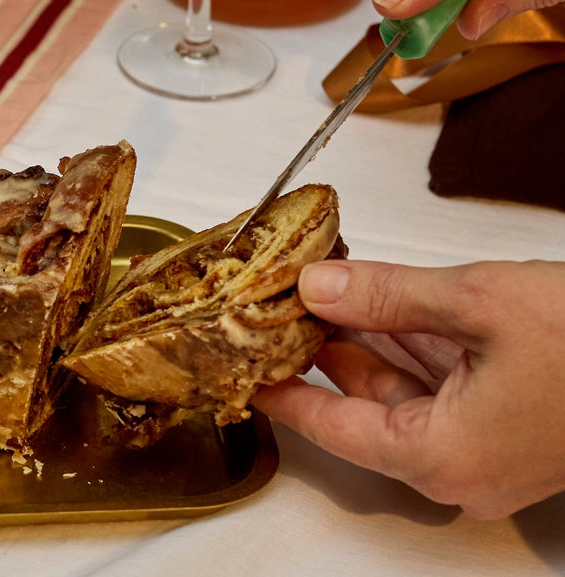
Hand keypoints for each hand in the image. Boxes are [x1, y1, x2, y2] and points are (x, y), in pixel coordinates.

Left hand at [252, 258, 564, 518]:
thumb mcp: (477, 304)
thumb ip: (386, 297)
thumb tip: (317, 287)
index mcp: (441, 455)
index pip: (332, 429)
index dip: (282, 393)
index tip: (240, 370)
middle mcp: (460, 465)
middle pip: (364, 405)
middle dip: (322, 348)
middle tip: (277, 306)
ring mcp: (487, 446)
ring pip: (402, 389)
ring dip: (364, 338)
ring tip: (317, 289)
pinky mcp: (510, 422)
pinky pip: (441, 383)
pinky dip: (407, 341)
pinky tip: (375, 299)